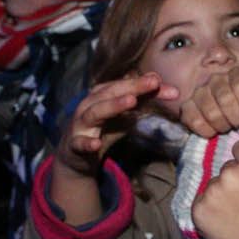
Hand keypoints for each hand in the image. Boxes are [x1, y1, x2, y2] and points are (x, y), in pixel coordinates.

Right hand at [57, 72, 178, 175]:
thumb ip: (142, 99)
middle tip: (153, 82)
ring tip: (131, 101)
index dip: (143, 83)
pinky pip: (79, 143)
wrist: (76, 156)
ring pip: (94, 112)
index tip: (164, 83)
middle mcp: (90, 106)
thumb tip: (160, 83)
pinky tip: (96, 144)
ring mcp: (80, 125)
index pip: (123, 85)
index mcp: (101, 96)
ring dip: (112, 106)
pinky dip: (87, 143)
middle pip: (110, 93)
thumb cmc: (103, 129)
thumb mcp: (125, 114)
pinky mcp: (74, 145)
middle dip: (132, 86)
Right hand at [181, 70, 238, 138]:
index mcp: (237, 74)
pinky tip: (214, 131)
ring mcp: (199, 92)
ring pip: (210, 111)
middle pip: (225, 99)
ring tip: (228, 127)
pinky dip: (206, 130)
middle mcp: (216, 79)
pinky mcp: (187, 106)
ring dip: (223, 125)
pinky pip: (194, 120)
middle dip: (237, 118)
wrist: (233, 122)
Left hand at [190, 123, 238, 238]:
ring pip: (214, 183)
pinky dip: (211, 208)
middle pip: (227, 166)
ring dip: (222, 192)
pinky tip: (226, 218)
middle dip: (235, 177)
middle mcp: (228, 173)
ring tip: (238, 211)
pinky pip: (202, 200)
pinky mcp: (198, 210)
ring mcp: (211, 192)